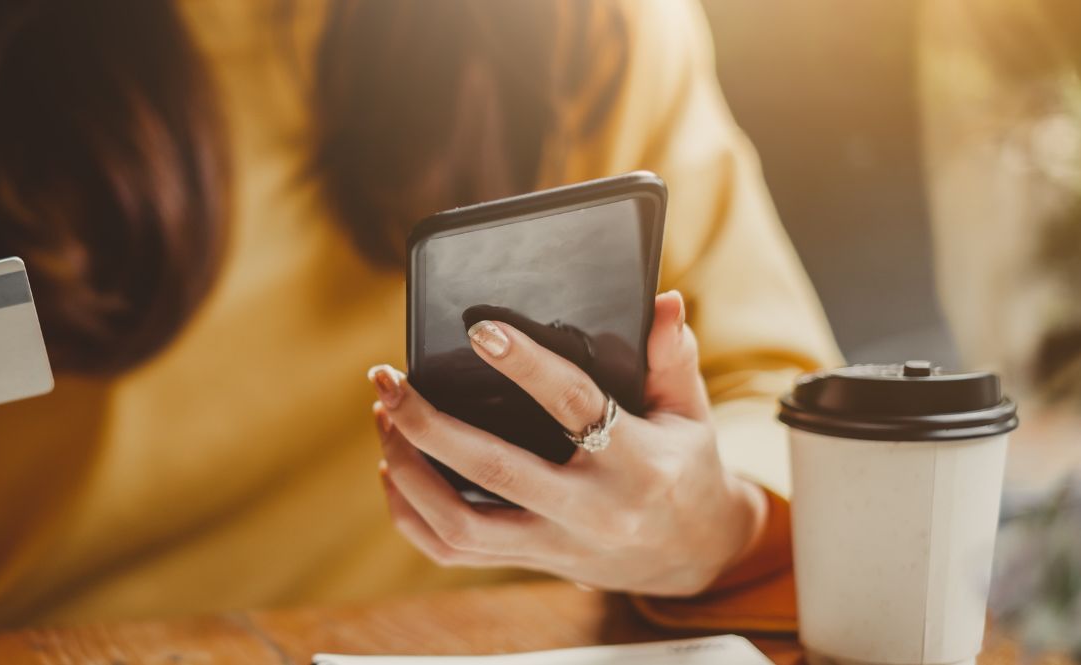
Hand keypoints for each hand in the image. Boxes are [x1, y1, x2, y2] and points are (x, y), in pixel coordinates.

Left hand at [368, 291, 766, 595]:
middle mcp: (591, 510)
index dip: (526, 366)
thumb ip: (672, 357)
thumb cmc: (684, 468)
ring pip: (460, 524)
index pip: (574, 406)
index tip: (480, 330)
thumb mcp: (691, 412)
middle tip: (389, 379)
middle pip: (493, 470)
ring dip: (408, 470)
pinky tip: (393, 468)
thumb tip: (662, 300)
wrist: (694, 555)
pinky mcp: (530, 562)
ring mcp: (555, 544)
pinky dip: (411, 514)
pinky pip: (452, 551)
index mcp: (637, 463)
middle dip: (428, 423)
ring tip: (386, 417)